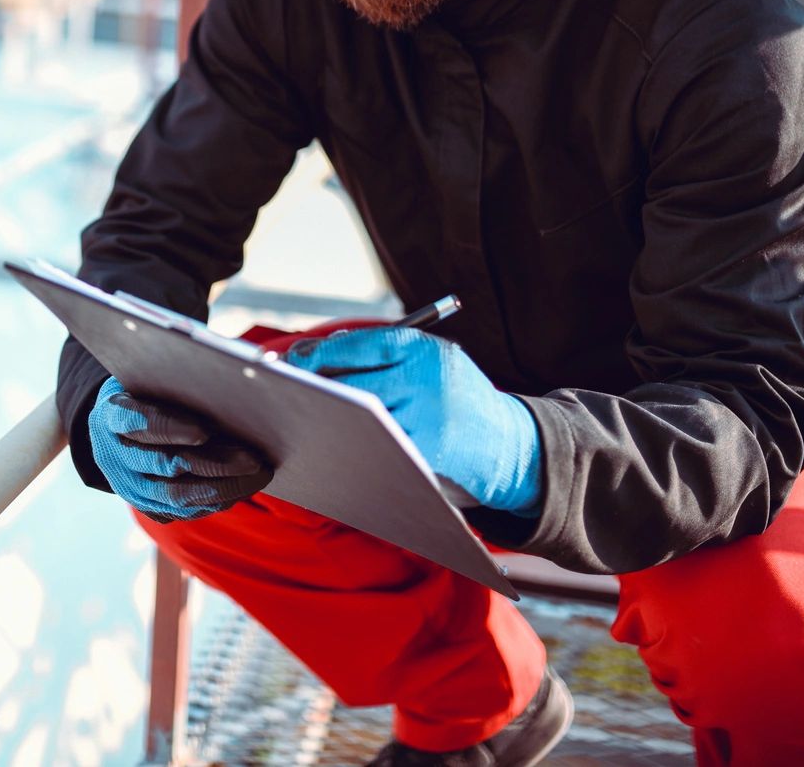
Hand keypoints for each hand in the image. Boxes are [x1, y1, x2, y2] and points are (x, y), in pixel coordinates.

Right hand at [87, 376, 272, 521]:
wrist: (118, 431)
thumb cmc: (146, 393)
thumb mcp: (151, 377)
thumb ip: (179, 378)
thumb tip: (232, 382)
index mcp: (112, 416)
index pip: (138, 422)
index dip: (170, 428)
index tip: (204, 431)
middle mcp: (115, 456)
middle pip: (164, 465)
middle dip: (213, 464)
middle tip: (252, 459)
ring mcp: (129, 487)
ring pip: (177, 497)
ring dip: (223, 488)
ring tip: (259, 474)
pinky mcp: (149, 507)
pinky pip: (186, 511)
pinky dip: (217, 499)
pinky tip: (244, 485)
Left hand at [284, 324, 542, 515]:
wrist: (515, 446)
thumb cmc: (457, 400)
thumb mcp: (431, 363)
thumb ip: (384, 357)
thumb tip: (313, 356)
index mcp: (425, 350)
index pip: (361, 345)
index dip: (318, 353)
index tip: (289, 361)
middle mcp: (428, 381)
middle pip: (356, 386)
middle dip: (319, 391)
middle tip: (288, 396)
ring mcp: (430, 421)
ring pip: (364, 423)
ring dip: (332, 423)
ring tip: (303, 421)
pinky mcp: (429, 458)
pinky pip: (380, 452)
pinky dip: (354, 449)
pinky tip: (332, 449)